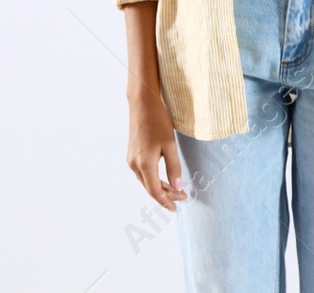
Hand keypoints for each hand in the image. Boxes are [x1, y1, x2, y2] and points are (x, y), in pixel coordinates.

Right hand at [127, 90, 187, 211]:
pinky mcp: (132, 155)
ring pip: (146, 181)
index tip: (176, 208)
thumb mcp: (170, 144)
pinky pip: (143, 173)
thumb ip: (174, 167)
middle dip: (166, 195)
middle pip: (150, 188)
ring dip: (160, 188)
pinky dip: (154, 179)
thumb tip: (177, 187)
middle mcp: (134, 165)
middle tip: (182, 198)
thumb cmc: (158, 121)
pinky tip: (164, 179)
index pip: (155, 191)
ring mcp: (131, 160)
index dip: (166, 201)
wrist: (142, 104)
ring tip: (176, 190)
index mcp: (144, 164)